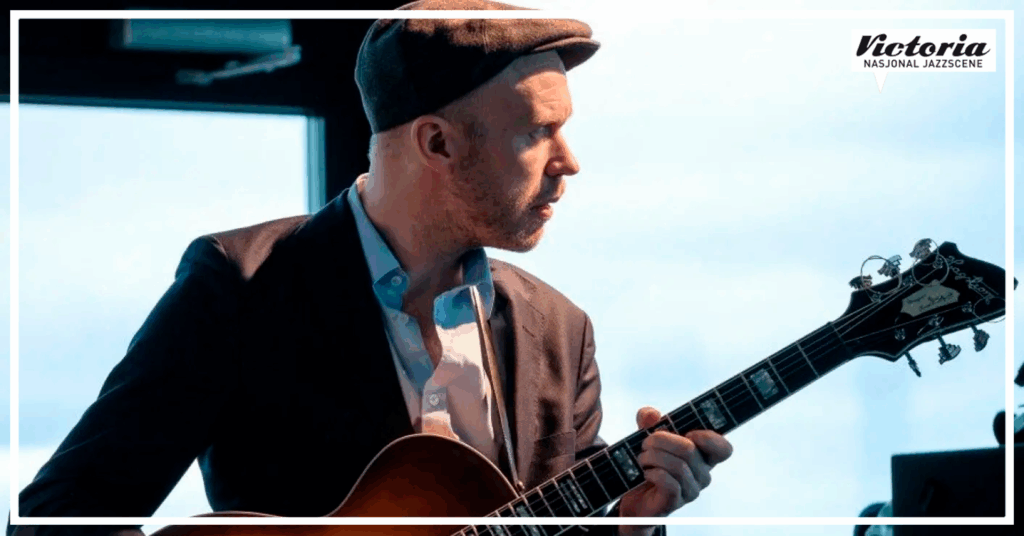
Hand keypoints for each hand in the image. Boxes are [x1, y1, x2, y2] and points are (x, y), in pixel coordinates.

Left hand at [617, 406, 733, 535]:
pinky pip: (668, 483)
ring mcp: (691, 490)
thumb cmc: (649, 464)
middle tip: (645, 443)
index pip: (724, 449)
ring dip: (652, 457)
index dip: (708, 438)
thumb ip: (649, 420)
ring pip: (677, 466)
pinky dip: (653, 473)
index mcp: (703, 456)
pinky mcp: (676, 501)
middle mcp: (702, 474)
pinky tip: (646, 473)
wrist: (635, 497)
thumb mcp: (649, 437)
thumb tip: (652, 414)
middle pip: (689, 449)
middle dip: (660, 440)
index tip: (688, 433)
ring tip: (642, 459)